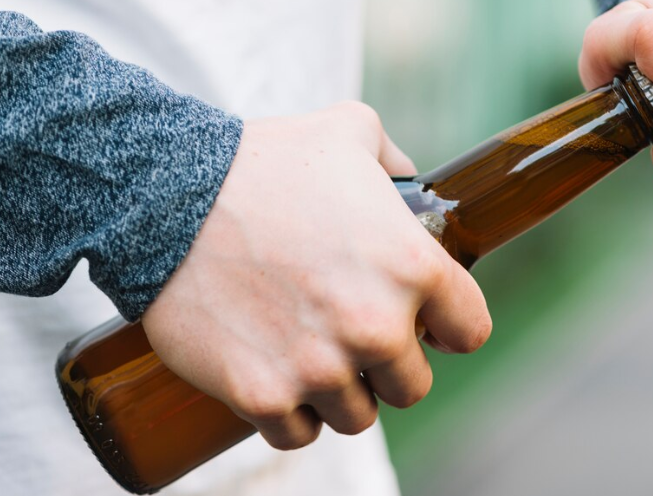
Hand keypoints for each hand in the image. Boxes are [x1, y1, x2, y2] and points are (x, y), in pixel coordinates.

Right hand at [141, 102, 491, 449]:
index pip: (469, 331)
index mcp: (412, 267)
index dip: (449, 328)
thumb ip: (396, 159)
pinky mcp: (262, 395)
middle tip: (353, 336)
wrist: (167, 197)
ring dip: (341, 394)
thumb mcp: (349, 130)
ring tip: (312, 356)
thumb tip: (413, 182)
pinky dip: (291, 416)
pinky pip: (298, 434)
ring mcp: (318, 368)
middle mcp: (376, 326)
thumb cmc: (263, 162)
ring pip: (357, 416)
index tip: (427, 327)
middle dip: (388, 365)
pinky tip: (280, 382)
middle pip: (411, 385)